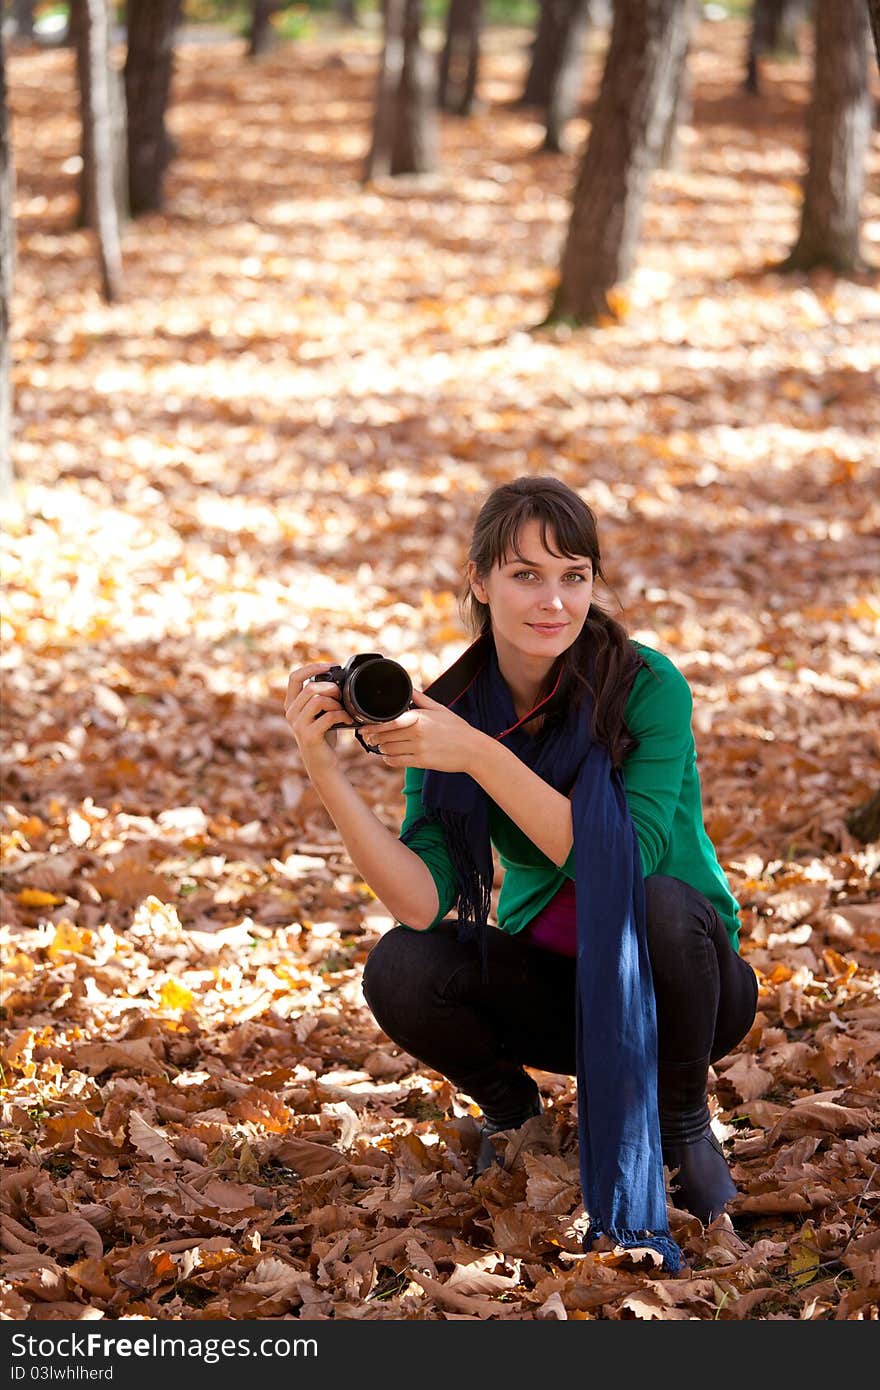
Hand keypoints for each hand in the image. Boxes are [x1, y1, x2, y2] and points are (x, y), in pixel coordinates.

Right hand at [284, 662, 354, 779]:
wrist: (322, 764)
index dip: (312, 667)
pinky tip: (348, 720)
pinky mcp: (308, 735)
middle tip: (342, 695)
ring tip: (344, 711)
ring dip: (336, 703)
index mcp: (291, 704)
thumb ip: (321, 696)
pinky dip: (342, 715)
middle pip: (310, 688)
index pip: (294, 677)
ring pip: (318, 700)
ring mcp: (297, 725)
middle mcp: (290, 713)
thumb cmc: (323, 735)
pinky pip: (328, 716)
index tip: (332, 666)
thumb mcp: (319, 713)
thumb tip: (337, 678)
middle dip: (331, 688)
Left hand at [358, 690, 482, 773]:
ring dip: (381, 748)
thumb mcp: (440, 709)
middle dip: (374, 737)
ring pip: (389, 749)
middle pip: (385, 736)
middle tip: (369, 737)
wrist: (473, 749)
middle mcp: (417, 732)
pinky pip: (397, 762)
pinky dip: (388, 760)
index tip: (364, 726)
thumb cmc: (457, 728)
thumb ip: (421, 699)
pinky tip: (388, 757)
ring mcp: (419, 748)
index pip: (389, 721)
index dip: (373, 725)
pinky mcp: (421, 762)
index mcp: (420, 717)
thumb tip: (409, 688)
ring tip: (379, 745)